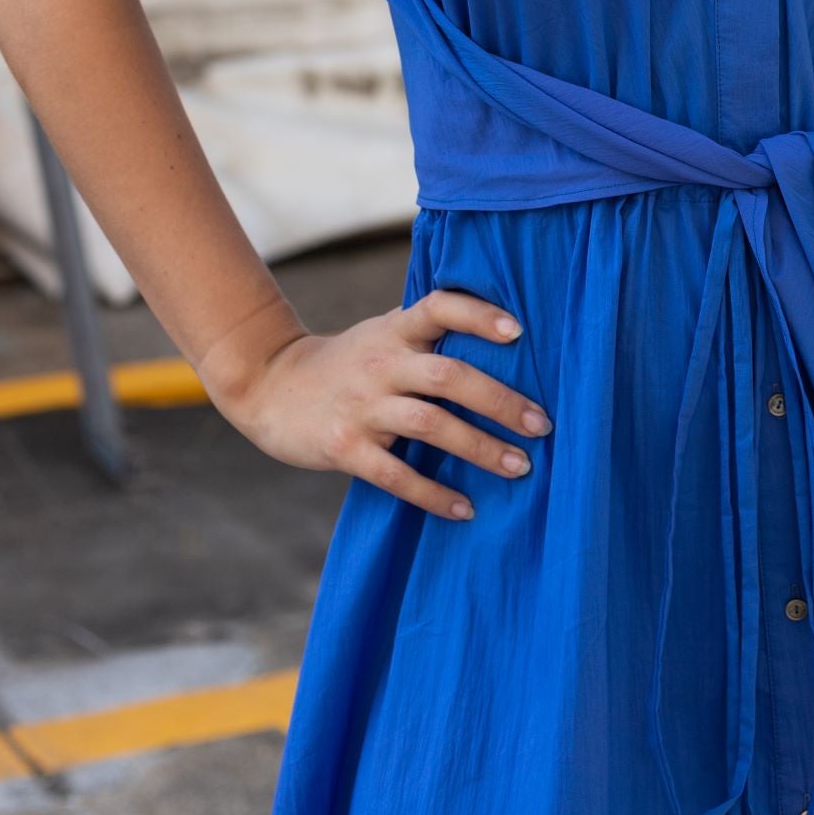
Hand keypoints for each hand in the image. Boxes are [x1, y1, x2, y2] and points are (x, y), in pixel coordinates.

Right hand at [206, 287, 552, 521]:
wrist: (271, 386)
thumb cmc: (348, 362)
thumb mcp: (382, 332)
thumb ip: (427, 332)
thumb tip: (506, 333)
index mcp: (395, 329)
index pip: (440, 307)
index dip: (478, 315)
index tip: (519, 331)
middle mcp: (382, 363)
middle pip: (449, 376)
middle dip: (500, 402)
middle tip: (542, 426)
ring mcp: (363, 406)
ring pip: (430, 425)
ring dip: (479, 448)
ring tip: (520, 467)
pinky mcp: (344, 446)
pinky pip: (396, 474)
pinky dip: (433, 493)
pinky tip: (465, 508)